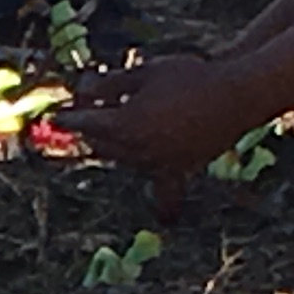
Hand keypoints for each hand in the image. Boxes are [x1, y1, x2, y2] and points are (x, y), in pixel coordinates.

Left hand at [62, 54, 249, 206]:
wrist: (236, 95)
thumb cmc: (191, 77)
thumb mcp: (145, 73)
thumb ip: (111, 84)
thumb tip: (85, 91)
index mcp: (125, 124)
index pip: (86, 123)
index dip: (70, 118)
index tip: (56, 117)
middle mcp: (137, 150)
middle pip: (100, 144)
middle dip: (91, 130)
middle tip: (88, 116)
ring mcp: (157, 164)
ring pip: (123, 161)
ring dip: (114, 148)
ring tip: (114, 131)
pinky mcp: (179, 170)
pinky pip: (162, 189)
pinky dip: (159, 200)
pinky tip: (164, 220)